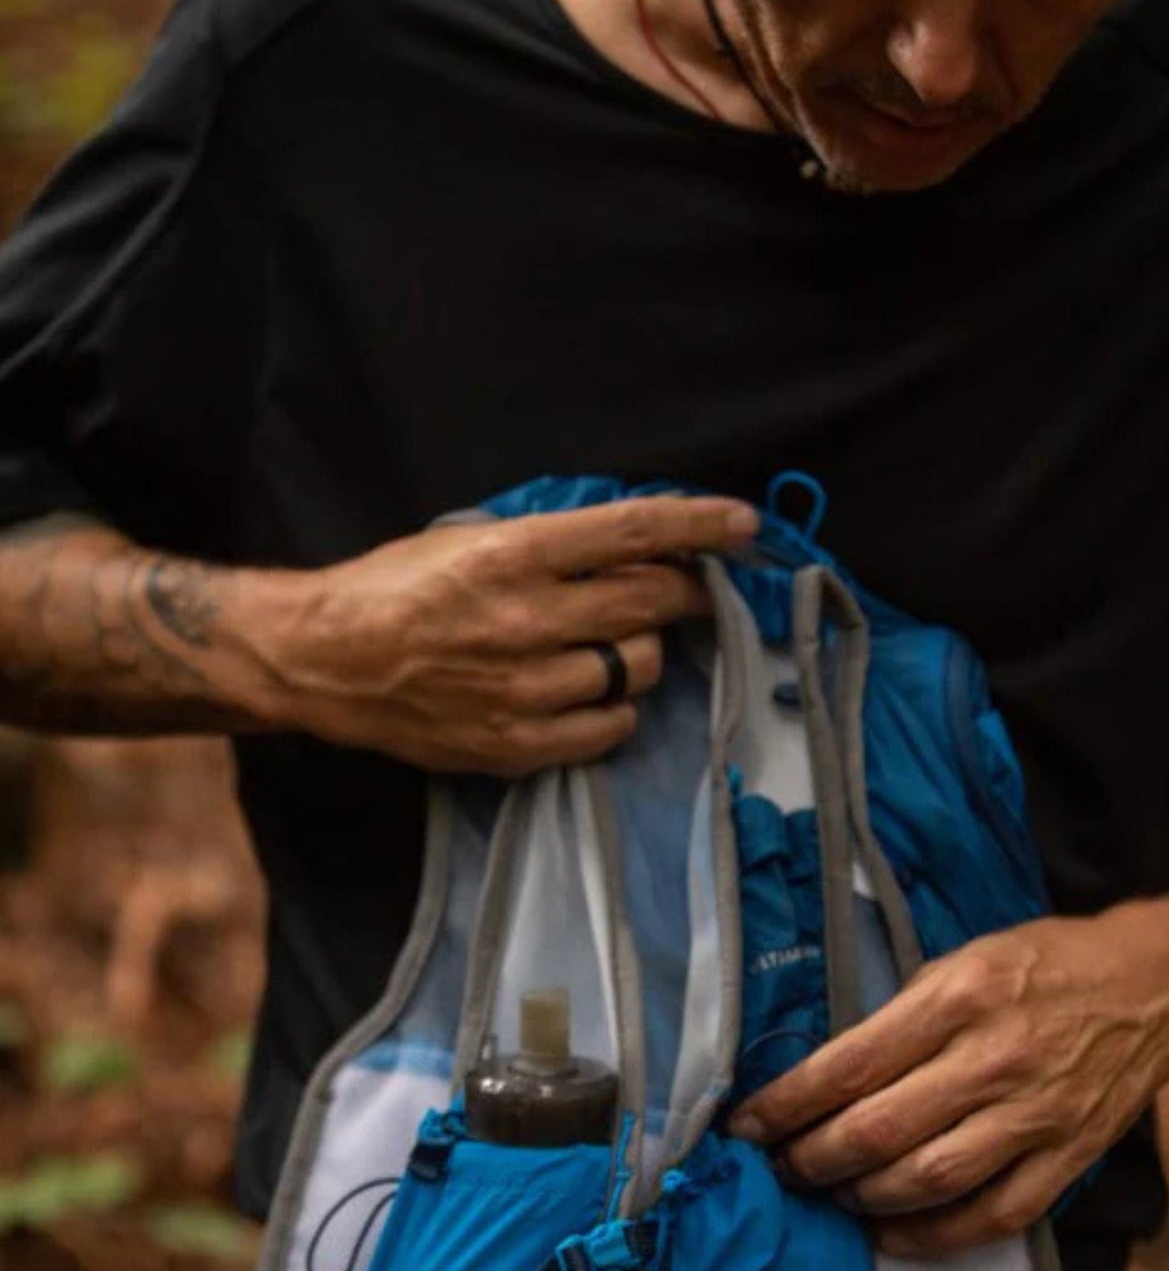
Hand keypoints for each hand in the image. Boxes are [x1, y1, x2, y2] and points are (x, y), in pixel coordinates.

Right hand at [260, 495, 756, 771]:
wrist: (324, 661)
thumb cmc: (394, 587)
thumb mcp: (468, 538)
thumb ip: (550, 544)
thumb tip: (636, 545)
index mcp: (511, 557)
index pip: (631, 534)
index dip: (698, 526)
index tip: (743, 525)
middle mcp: (525, 621)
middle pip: (652, 603)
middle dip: (683, 593)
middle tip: (681, 591)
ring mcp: (524, 689)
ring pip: (639, 669)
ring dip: (640, 652)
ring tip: (609, 645)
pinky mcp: (516, 744)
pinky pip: (611, 728)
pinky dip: (616, 709)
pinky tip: (590, 693)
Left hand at [727, 900, 1168, 1257]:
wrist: (1152, 985)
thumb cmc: (1044, 962)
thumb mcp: (964, 958)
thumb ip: (904, 1013)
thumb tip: (832, 1070)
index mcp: (958, 995)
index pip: (851, 1064)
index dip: (788, 1103)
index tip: (747, 1124)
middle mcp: (993, 1057)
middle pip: (879, 1130)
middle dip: (811, 1158)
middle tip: (780, 1166)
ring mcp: (1035, 1113)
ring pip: (927, 1180)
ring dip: (861, 1197)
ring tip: (828, 1192)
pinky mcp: (1068, 1156)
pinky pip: (992, 1215)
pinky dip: (932, 1235)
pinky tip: (890, 1232)